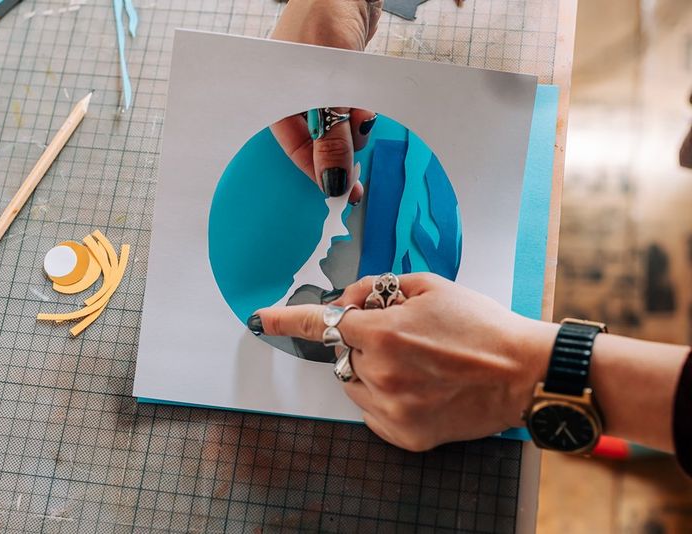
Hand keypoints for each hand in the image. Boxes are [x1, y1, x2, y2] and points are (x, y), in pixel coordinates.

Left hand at [253, 273, 557, 450]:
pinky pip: (371, 410)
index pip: (325, 323)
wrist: (522, 372)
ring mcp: (392, 409)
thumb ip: (379, 288)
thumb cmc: (481, 325)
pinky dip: (384, 395)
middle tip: (402, 334)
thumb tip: (351, 300)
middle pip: (345, 352)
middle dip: (363, 339)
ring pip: (354, 382)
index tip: (261, 319)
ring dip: (371, 368)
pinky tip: (419, 385)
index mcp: (386, 334)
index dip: (288, 320)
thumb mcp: (431, 287)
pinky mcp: (404, 435)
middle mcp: (382, 374)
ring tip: (416, 362)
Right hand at [270, 0, 383, 201]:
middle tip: (362, 159)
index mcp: (276, 102)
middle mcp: (294, 100)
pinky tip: (368, 107)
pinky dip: (361, 112)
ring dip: (357, 127)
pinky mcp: (337, 84)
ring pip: (339, 128)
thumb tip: (334, 183)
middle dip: (343, 148)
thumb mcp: (331, 88)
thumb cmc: (326, 23)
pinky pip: (349, 111)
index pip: (297, 152)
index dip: (321, 174)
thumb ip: (332, 139)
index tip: (346, 193)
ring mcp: (316, 91)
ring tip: (366, 112)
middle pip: (318, 144)